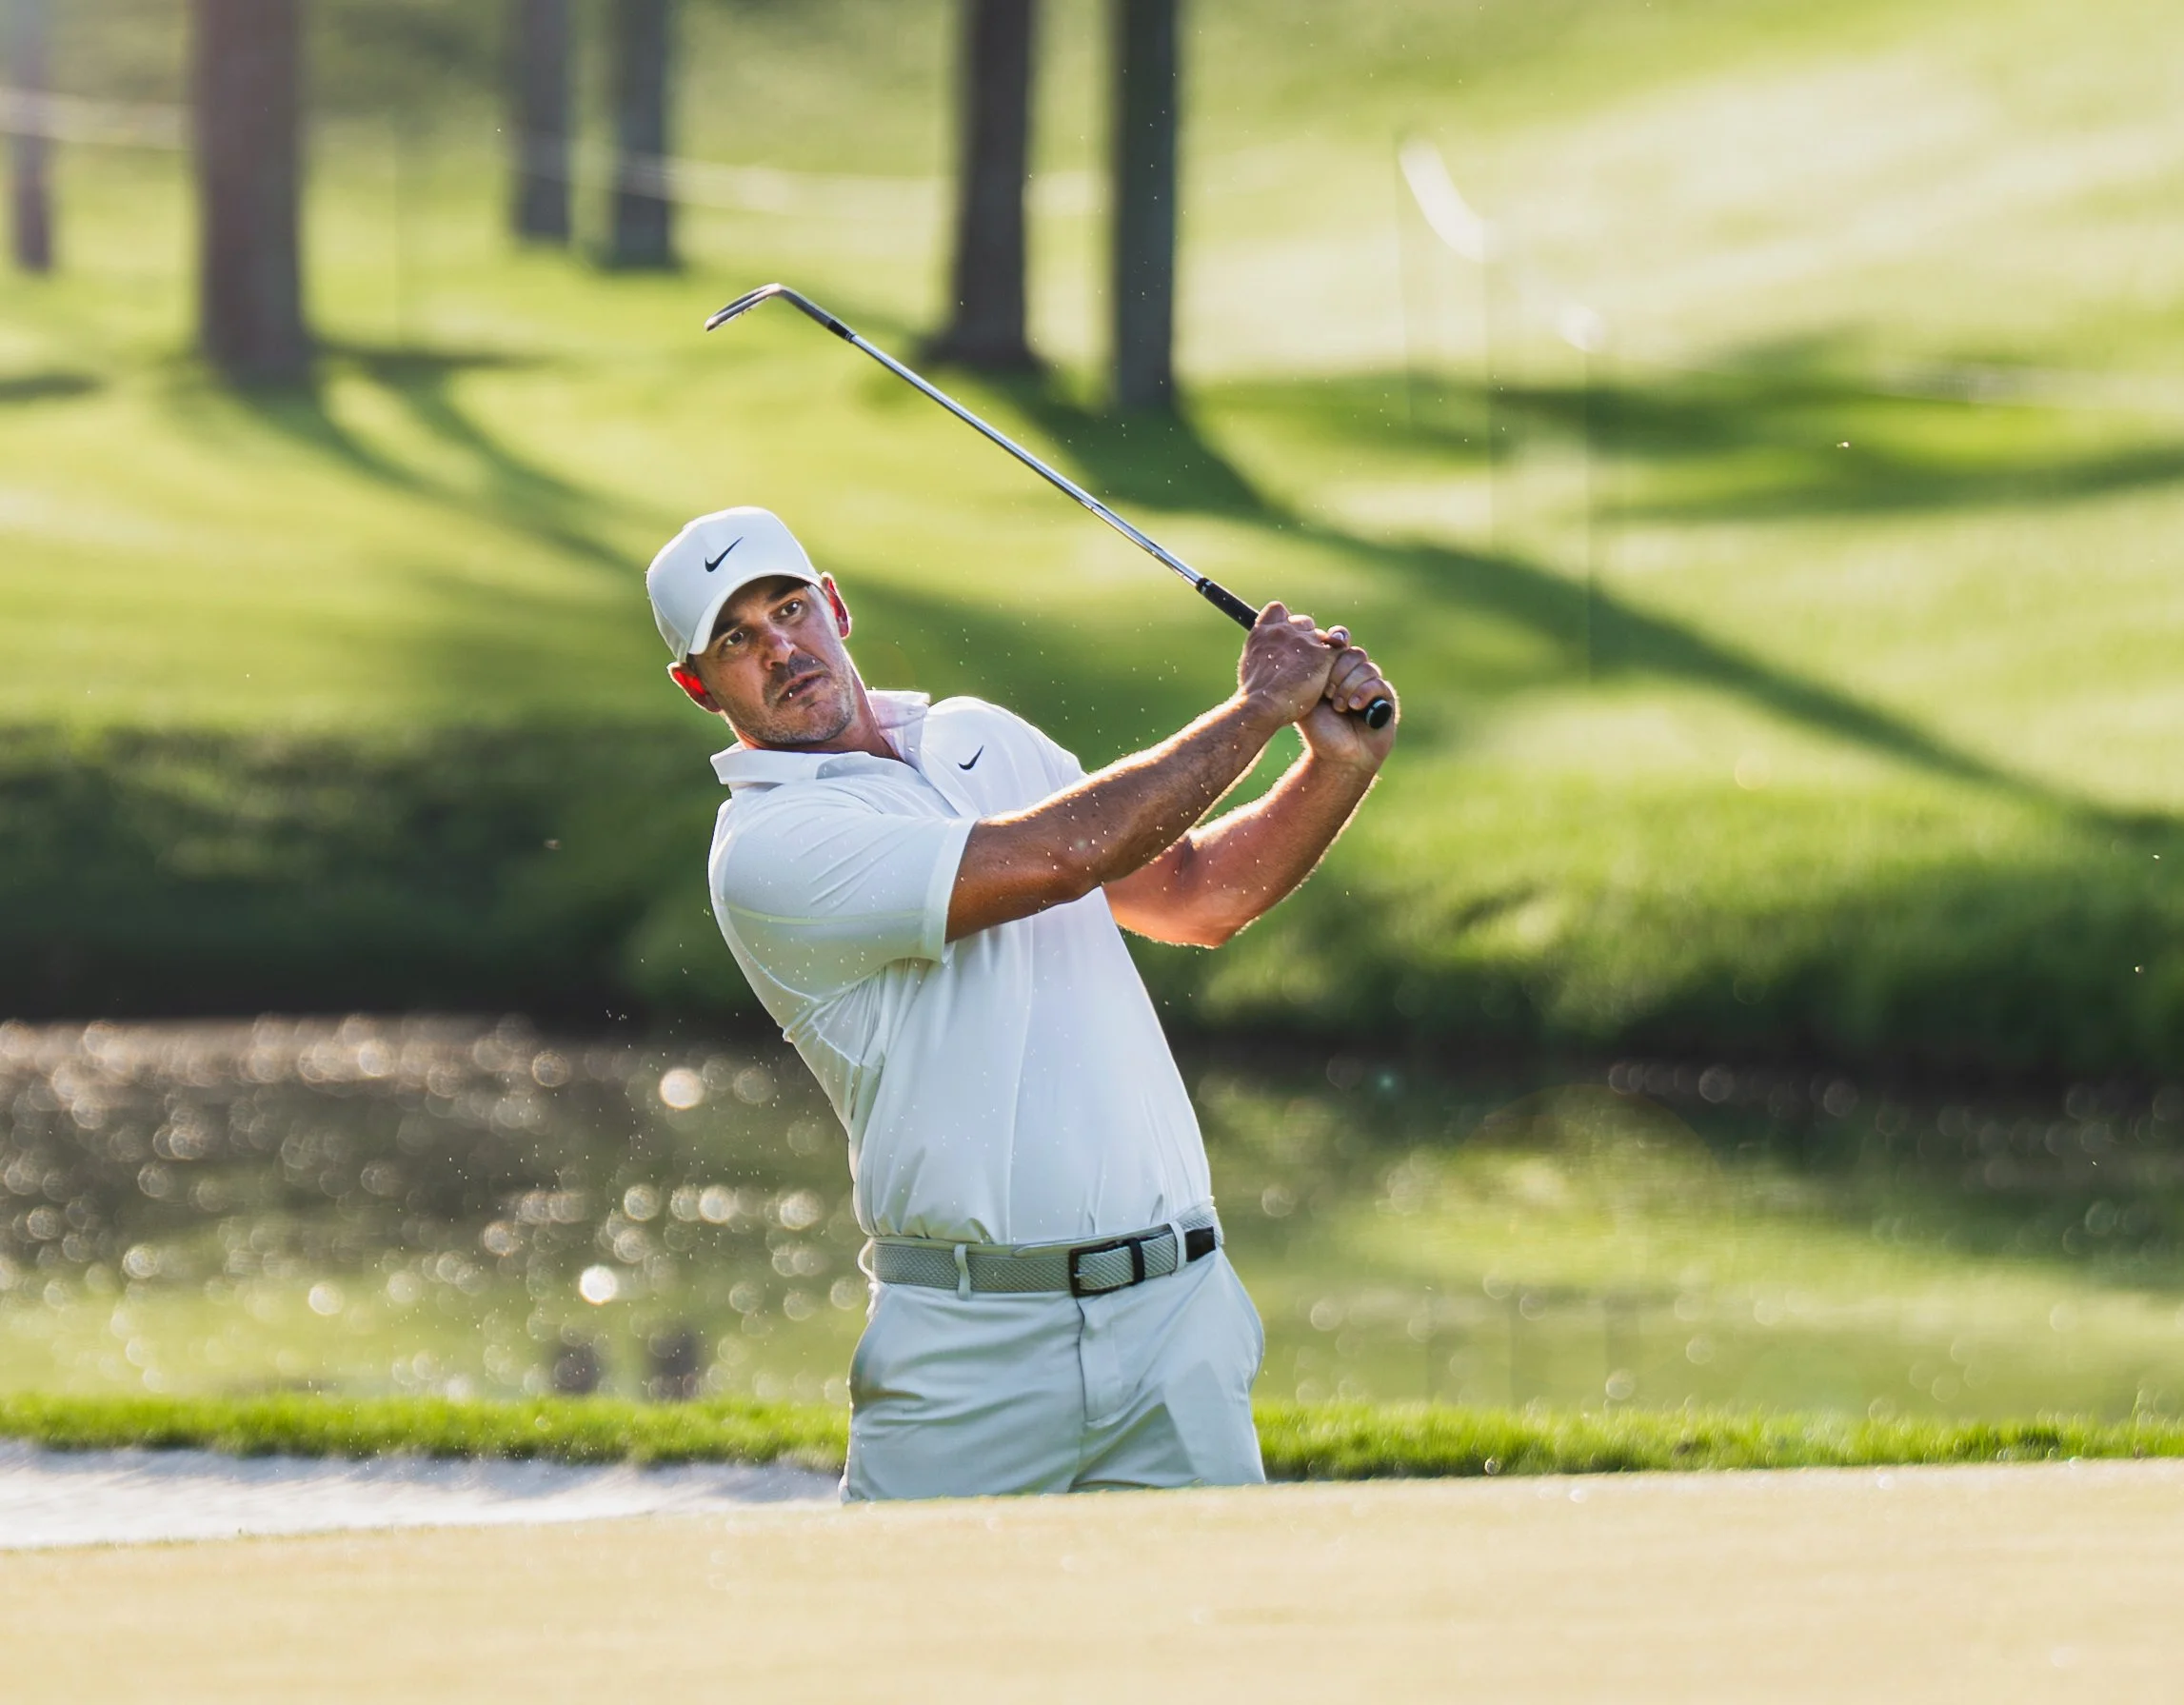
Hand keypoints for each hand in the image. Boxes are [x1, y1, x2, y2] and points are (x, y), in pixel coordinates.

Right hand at [1235, 602, 1337, 728]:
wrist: (1262, 705)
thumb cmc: (1254, 693)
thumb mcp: (1249, 664)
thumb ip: (1262, 651)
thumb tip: (1266, 654)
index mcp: (1263, 631)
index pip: (1277, 610)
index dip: (1284, 621)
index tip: (1286, 633)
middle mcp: (1284, 630)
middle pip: (1304, 623)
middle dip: (1306, 638)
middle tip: (1303, 662)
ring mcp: (1304, 641)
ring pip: (1322, 637)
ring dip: (1320, 653)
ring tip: (1314, 675)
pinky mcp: (1321, 655)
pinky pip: (1337, 651)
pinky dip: (1334, 662)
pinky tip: (1328, 678)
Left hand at [1300, 626, 1397, 770]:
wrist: (1337, 757)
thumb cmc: (1318, 729)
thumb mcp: (1305, 698)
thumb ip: (1305, 674)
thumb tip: (1298, 647)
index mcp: (1335, 668)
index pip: (1340, 641)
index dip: (1338, 637)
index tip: (1333, 641)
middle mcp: (1354, 673)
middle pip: (1353, 653)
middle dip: (1338, 670)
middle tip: (1327, 692)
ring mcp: (1371, 684)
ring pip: (1365, 667)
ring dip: (1348, 686)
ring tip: (1338, 706)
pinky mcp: (1385, 697)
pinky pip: (1377, 683)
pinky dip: (1363, 692)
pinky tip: (1353, 707)